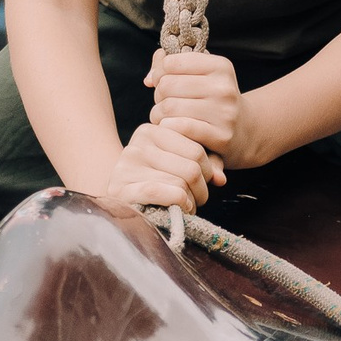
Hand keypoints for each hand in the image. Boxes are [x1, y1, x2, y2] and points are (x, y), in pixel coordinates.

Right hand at [101, 122, 219, 212]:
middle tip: (197, 199)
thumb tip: (221, 179)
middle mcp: (138, 143)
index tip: (203, 183)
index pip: (196, 149)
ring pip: (180, 183)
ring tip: (186, 205)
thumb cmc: (158, 183)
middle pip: (191, 167)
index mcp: (152, 130)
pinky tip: (179, 209)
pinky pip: (161, 192)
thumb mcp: (180, 166)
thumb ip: (204, 165)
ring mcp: (127, 165)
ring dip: (191, 201)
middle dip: (202, 189)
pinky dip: (178, 204)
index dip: (208, 172)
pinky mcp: (121, 188)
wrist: (120, 202)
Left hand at [147, 50, 251, 166]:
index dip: (160, 74)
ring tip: (165, 118)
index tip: (166, 84)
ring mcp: (224, 113)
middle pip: (167, 85)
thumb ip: (169, 69)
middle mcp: (224, 87)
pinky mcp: (221, 136)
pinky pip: (181, 127)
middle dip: (158, 96)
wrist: (245, 131)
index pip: (170, 62)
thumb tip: (149, 78)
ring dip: (158, 115)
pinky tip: (171, 129)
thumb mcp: (199, 78)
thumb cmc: (212, 101)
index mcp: (220, 66)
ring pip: (169, 108)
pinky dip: (168, 128)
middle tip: (165, 104)